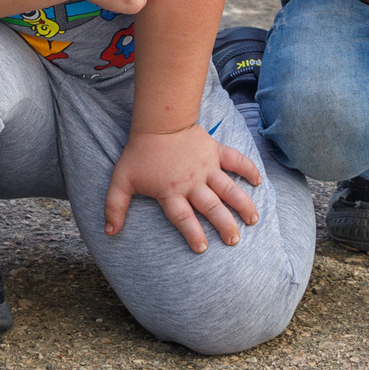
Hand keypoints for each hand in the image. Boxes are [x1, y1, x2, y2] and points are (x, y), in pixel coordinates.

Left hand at [105, 123, 263, 250]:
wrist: (158, 120)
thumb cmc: (139, 152)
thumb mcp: (121, 180)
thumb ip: (114, 207)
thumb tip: (109, 232)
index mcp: (171, 191)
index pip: (184, 218)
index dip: (193, 234)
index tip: (203, 248)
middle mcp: (192, 182)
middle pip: (211, 207)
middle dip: (225, 225)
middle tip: (234, 240)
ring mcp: (207, 166)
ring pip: (228, 189)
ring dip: (242, 204)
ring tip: (253, 220)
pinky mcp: (216, 151)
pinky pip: (236, 161)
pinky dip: (248, 170)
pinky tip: (258, 183)